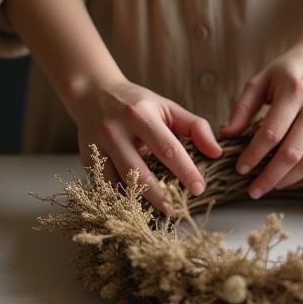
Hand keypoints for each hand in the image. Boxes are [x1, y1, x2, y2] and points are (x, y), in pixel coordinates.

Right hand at [67, 78, 221, 210]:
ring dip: (139, 201)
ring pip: (118, 183)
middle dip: (159, 196)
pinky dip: (121, 197)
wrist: (92, 93)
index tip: (198, 189)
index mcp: (140, 114)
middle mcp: (115, 130)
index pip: (167, 148)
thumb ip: (195, 127)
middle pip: (139, 173)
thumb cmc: (138, 103)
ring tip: (157, 210)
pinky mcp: (86, 158)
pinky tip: (135, 204)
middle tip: (176, 210)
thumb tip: (216, 152)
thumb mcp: (168, 107)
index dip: (185, 171)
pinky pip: (105, 185)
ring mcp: (97, 146)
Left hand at [220, 41, 302, 198]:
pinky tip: (287, 177)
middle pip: (292, 152)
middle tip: (253, 190)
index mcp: (295, 90)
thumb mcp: (260, 80)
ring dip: (288, 179)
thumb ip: (242, 108)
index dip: (254, 155)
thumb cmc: (288, 70)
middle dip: (270, 176)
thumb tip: (226, 135)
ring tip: (269, 187)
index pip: (272, 133)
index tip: (240, 169)